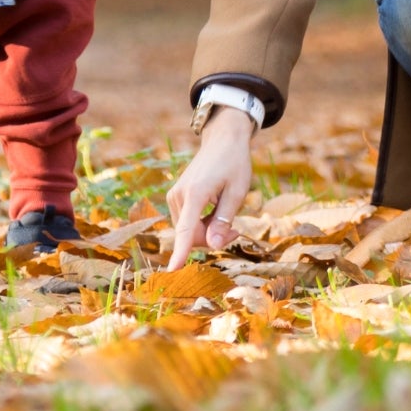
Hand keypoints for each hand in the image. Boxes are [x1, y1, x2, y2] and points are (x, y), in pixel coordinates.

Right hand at [164, 105, 256, 267]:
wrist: (223, 140)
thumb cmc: (234, 164)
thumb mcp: (237, 192)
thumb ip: (224, 220)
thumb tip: (213, 245)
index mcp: (195, 193)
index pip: (187, 230)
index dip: (181, 252)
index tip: (173, 271)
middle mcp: (178, 196)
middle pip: (191, 235)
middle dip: (212, 239)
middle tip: (236, 230)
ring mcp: (174, 196)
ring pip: (189, 231)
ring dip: (207, 231)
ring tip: (227, 216)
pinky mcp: (175, 197)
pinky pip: (187, 222)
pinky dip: (201, 224)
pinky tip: (215, 211)